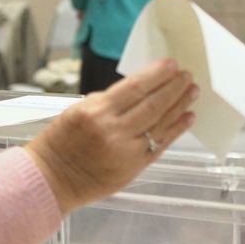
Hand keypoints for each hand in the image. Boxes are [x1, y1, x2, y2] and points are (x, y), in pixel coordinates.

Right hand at [25, 59, 196, 210]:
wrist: (52, 179)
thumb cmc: (61, 142)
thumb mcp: (78, 111)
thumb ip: (109, 101)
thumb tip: (140, 89)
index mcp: (96, 112)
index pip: (135, 87)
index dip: (156, 74)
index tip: (171, 64)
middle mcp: (114, 131)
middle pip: (153, 104)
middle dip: (174, 87)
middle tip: (187, 75)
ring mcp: (126, 151)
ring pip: (161, 123)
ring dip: (180, 106)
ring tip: (193, 92)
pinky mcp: (134, 168)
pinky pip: (160, 145)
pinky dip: (176, 130)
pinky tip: (188, 117)